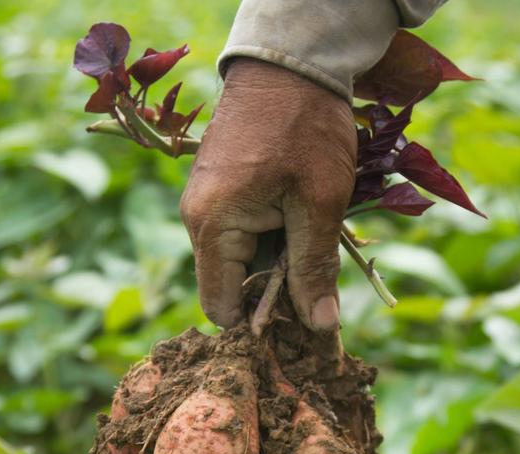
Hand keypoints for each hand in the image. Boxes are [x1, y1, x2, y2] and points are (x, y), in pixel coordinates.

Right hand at [180, 58, 355, 330]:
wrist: (291, 60)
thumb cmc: (306, 128)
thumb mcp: (319, 203)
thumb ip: (314, 268)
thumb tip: (320, 327)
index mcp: (213, 225)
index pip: (221, 307)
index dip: (260, 323)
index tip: (301, 323)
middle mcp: (197, 218)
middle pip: (232, 284)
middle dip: (275, 291)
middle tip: (322, 281)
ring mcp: (205, 201)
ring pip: (242, 258)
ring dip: (279, 260)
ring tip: (315, 238)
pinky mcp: (219, 187)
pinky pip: (243, 231)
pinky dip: (273, 235)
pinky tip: (302, 218)